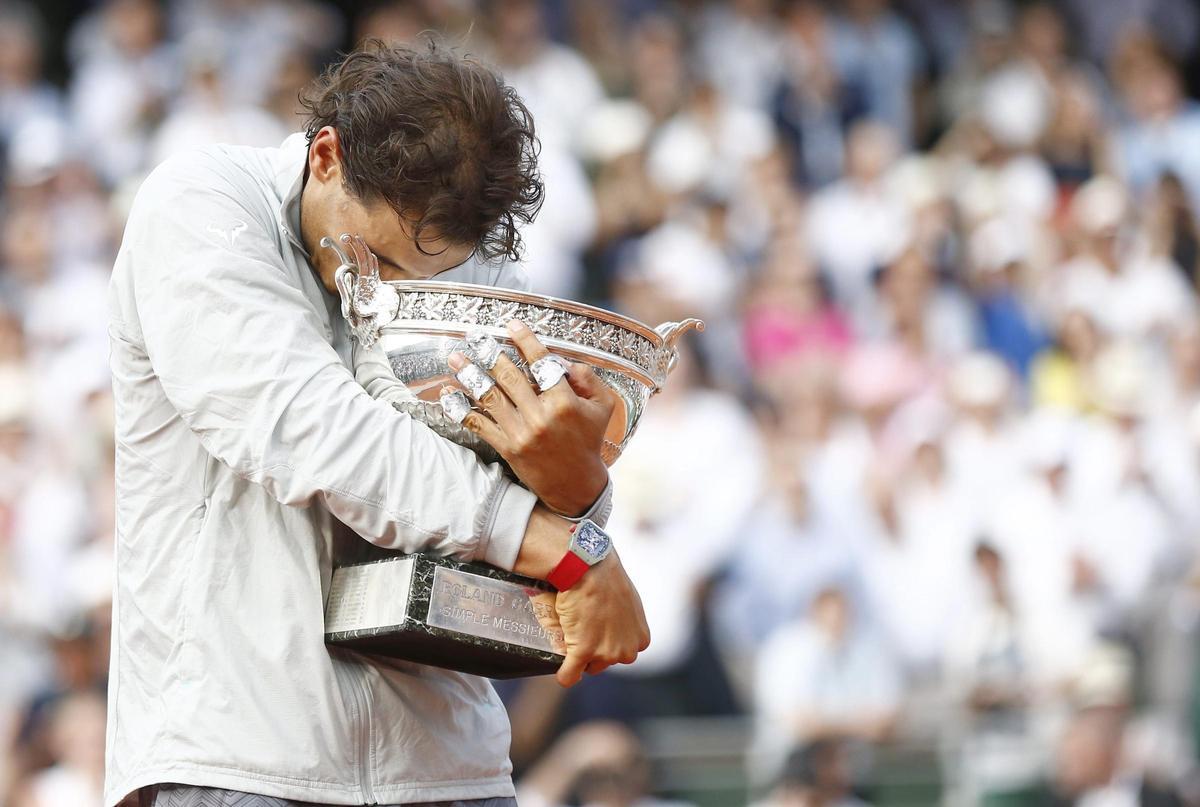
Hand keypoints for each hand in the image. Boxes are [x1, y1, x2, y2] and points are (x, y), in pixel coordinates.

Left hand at [447, 320, 614, 515]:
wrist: (576, 485)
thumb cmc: (589, 442)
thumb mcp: (602, 407)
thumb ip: (588, 379)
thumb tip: (563, 362)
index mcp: (565, 402)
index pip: (541, 363)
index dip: (524, 340)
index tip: (511, 324)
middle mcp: (540, 415)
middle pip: (509, 376)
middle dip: (490, 352)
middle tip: (476, 336)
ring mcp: (521, 433)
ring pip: (489, 396)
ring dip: (470, 375)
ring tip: (456, 358)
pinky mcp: (507, 448)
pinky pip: (478, 424)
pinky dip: (461, 409)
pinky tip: (448, 395)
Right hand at [550, 550, 649, 686]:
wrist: (589, 567)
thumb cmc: (607, 579)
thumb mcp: (628, 602)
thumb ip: (627, 623)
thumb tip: (614, 627)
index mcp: (640, 639)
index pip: (622, 653)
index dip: (608, 642)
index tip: (598, 629)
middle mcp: (627, 650)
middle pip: (606, 662)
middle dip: (595, 650)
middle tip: (584, 628)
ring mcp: (606, 653)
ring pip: (588, 667)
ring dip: (579, 656)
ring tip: (572, 632)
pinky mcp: (584, 651)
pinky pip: (570, 674)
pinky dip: (565, 675)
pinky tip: (562, 671)